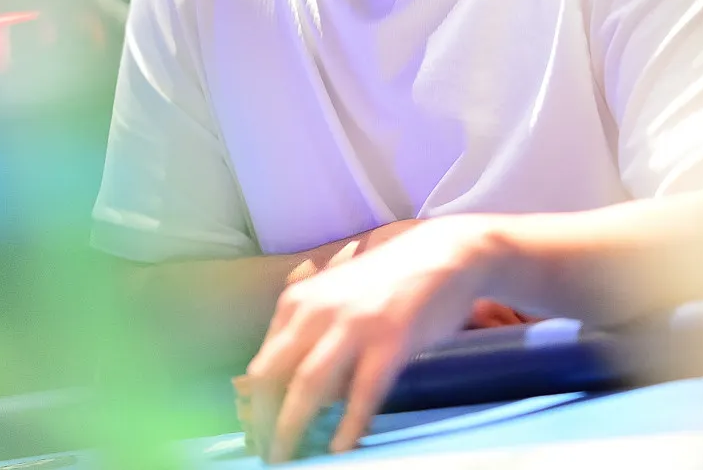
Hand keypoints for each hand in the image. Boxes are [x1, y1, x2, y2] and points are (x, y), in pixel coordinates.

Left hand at [241, 214, 506, 462]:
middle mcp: (316, 310)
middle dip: (264, 422)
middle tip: (270, 455)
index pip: (262, 364)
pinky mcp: (390, 340)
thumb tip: (296, 394)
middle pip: (272, 376)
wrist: (446, 253)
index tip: (259, 433)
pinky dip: (348, 426)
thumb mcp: (336, 298)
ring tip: (291, 460)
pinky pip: (361, 394)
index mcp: (298, 301)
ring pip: (308, 387)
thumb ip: (313, 335)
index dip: (256, 405)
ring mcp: (353, 324)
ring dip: (293, 429)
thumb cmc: (390, 280)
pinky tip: (341, 447)